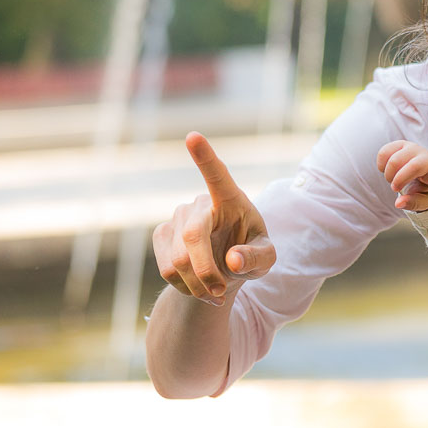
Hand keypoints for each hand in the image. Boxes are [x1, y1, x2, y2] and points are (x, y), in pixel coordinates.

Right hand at [152, 132, 275, 305]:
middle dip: (205, 271)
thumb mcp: (267, 260)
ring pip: (178, 260)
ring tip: (214, 289)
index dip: (205, 157)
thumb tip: (232, 260)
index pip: (217, 175)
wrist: (223, 270)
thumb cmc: (251, 255)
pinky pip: (167, 268)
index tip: (193, 136)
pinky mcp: (161, 235)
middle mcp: (201, 203)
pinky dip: (184, 285)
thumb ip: (257, 258)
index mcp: (231, 199)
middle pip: (193, 238)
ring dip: (197, 284)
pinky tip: (197, 284)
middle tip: (219, 292)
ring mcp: (177, 217)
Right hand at [376, 140, 427, 211]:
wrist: (421, 172)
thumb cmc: (425, 188)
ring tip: (392, 180)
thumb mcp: (423, 201)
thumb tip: (398, 203)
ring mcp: (414, 148)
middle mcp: (427, 158)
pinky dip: (381, 165)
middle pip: (413, 166)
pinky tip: (388, 169)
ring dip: (388, 175)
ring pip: (394, 160)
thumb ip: (413, 203)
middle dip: (399, 180)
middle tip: (395, 189)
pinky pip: (384, 152)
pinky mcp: (401, 144)